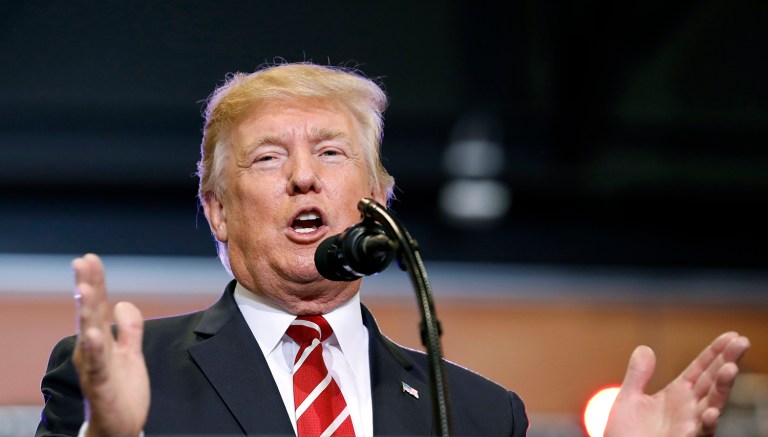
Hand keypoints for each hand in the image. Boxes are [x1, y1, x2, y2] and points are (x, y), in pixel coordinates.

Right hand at [72, 254, 149, 436]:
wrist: (121, 427)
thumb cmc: (122, 390)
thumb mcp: (130, 353)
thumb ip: (129, 329)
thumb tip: (123, 303)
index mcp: (100, 341)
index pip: (97, 306)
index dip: (95, 282)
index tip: (90, 258)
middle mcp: (93, 351)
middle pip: (90, 313)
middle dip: (87, 287)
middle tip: (82, 263)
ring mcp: (95, 367)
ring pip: (89, 334)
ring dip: (86, 311)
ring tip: (85, 289)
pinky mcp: (100, 385)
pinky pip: (97, 365)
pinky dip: (94, 349)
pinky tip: (93, 334)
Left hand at [605, 331, 749, 436]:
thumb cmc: (626, 434)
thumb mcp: (628, 399)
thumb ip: (638, 375)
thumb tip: (644, 347)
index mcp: (677, 395)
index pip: (700, 370)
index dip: (714, 353)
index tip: (731, 335)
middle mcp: (688, 409)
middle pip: (712, 381)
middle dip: (727, 362)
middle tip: (741, 342)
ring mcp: (689, 426)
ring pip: (712, 404)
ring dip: (722, 388)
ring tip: (731, 368)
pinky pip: (699, 433)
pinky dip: (707, 423)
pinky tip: (711, 411)